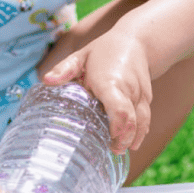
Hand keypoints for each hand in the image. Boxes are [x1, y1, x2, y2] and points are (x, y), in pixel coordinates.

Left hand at [42, 29, 152, 153]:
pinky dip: (139, 132)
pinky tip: (130, 143)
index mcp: (111, 81)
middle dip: (124, 139)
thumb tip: (46, 81)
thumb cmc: (103, 51)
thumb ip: (64, 69)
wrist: (136, 41)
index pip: (119, 109)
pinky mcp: (146, 99)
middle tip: (112, 151)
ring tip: (119, 150)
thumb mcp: (81, 56)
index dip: (117, 128)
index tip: (109, 140)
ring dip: (133, 138)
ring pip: (142, 122)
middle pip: (133, 121)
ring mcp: (141, 95)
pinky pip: (145, 119)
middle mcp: (129, 89)